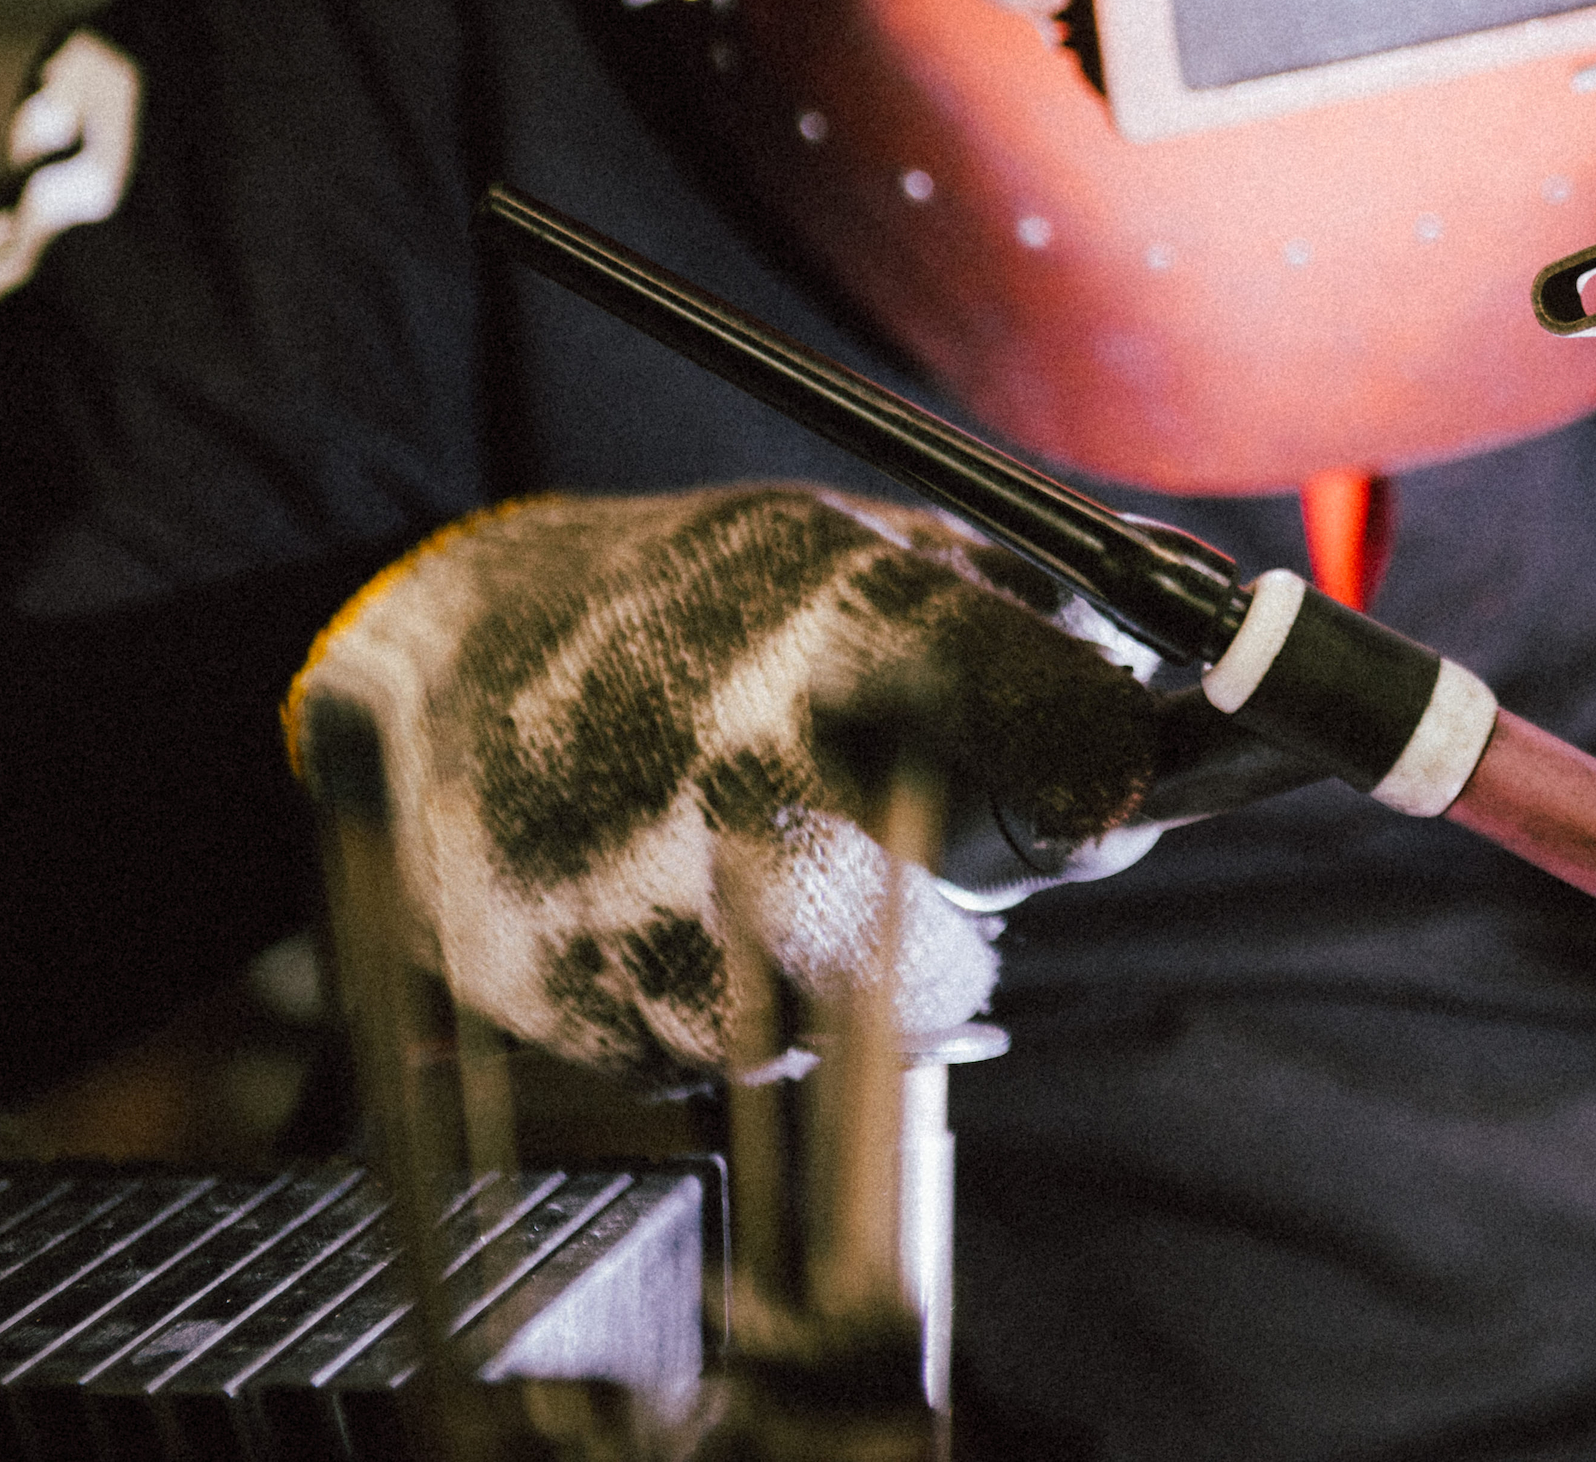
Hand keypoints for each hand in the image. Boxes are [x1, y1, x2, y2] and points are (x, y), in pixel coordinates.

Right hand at [286, 485, 1157, 1080]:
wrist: (441, 679)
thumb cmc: (683, 609)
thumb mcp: (842, 544)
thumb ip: (1009, 607)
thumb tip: (1153, 686)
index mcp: (825, 628)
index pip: (1047, 720)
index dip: (1108, 765)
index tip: (1116, 783)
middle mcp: (746, 772)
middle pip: (975, 913)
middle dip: (982, 889)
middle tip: (943, 839)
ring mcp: (667, 910)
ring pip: (882, 1006)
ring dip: (875, 951)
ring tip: (785, 847)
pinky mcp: (609, 1017)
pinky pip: (770, 1050)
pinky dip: (770, 996)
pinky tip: (702, 903)